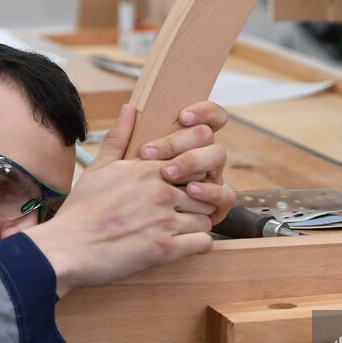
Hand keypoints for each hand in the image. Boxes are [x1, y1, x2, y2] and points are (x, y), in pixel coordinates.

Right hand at [25, 105, 215, 293]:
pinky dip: (197, 245)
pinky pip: (203, 243)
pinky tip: (182, 245)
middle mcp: (161, 191)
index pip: (195, 163)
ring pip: (207, 218)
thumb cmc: (81, 210)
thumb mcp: (99, 168)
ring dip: (197, 225)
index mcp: (148, 169)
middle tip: (186, 211)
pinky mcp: (165, 249)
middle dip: (199, 202)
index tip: (185, 187)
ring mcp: (164, 220)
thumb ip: (120, 138)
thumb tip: (130, 108)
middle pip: (205, 191)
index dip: (193, 177)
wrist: (66, 248)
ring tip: (181, 230)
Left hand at [118, 100, 234, 228]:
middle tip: (150, 153)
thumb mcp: (115, 169)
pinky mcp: (216, 206)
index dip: (203, 111)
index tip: (182, 116)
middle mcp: (202, 157)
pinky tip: (191, 191)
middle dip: (180, 141)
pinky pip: (226, 194)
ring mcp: (211, 180)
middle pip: (207, 136)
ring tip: (167, 172)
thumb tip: (128, 108)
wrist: (124, 235)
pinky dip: (210, 191)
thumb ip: (121, 139)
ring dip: (193, 161)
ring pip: (218, 158)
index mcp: (185, 143)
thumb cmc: (121, 198)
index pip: (209, 116)